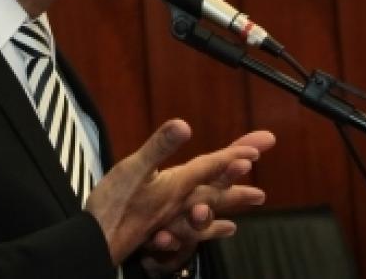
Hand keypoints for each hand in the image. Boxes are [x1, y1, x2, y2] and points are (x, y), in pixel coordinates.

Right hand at [84, 119, 265, 266]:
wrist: (99, 241)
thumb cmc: (114, 204)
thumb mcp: (134, 168)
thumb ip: (159, 147)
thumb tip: (184, 125)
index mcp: (177, 185)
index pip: (211, 166)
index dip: (233, 155)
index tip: (257, 150)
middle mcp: (180, 202)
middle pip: (216, 189)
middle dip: (240, 180)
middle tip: (266, 176)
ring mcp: (173, 217)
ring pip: (210, 207)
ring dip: (233, 200)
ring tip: (256, 197)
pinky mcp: (163, 228)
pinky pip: (197, 228)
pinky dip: (215, 226)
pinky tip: (227, 227)